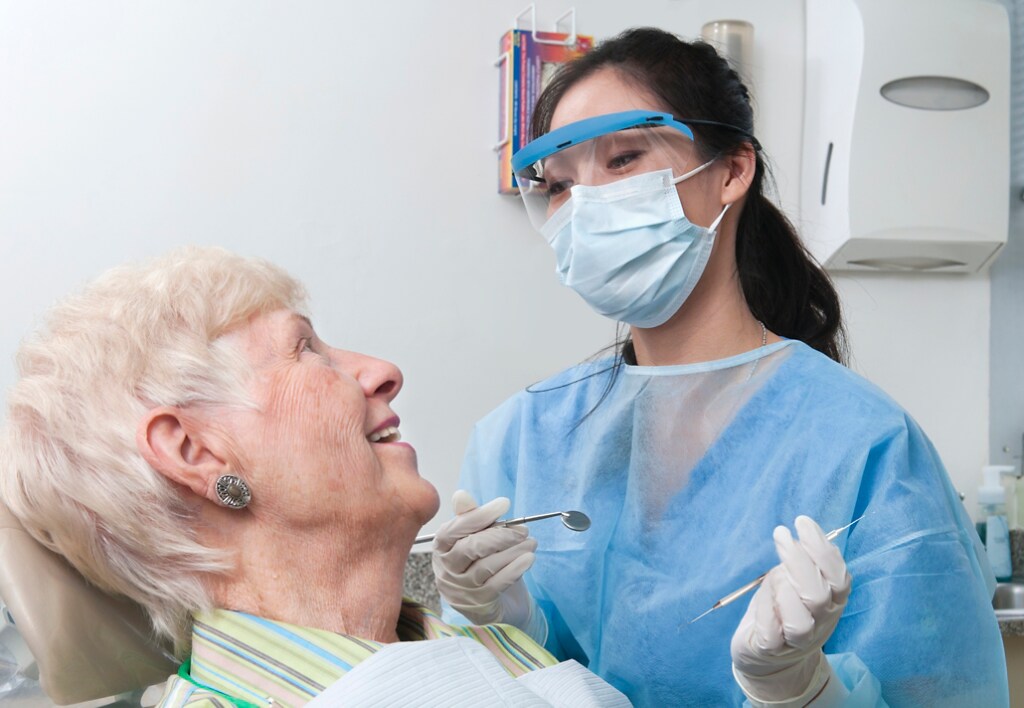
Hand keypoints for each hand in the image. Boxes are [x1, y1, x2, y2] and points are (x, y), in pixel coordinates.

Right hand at [432, 490, 537, 627]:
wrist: (499, 604)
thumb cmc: (485, 564)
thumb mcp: (477, 539)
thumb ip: (470, 517)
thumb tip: (461, 495)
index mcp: (441, 547)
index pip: (455, 529)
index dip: (480, 515)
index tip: (504, 503)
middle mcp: (446, 569)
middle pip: (471, 547)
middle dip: (501, 535)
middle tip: (524, 530)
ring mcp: (461, 589)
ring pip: (487, 565)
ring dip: (513, 551)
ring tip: (531, 543)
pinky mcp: (478, 605)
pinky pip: (498, 584)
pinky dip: (515, 568)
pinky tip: (529, 558)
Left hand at [731, 516, 851, 703]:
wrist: (768, 654)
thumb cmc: (784, 605)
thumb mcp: (797, 579)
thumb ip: (805, 561)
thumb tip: (804, 533)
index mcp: (833, 600)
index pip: (839, 577)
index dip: (822, 549)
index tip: (802, 522)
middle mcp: (820, 621)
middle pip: (819, 595)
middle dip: (799, 560)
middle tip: (781, 534)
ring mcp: (798, 640)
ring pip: (799, 620)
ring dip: (783, 589)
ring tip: (771, 574)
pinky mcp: (772, 650)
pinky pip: (771, 632)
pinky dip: (766, 609)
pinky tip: (761, 594)